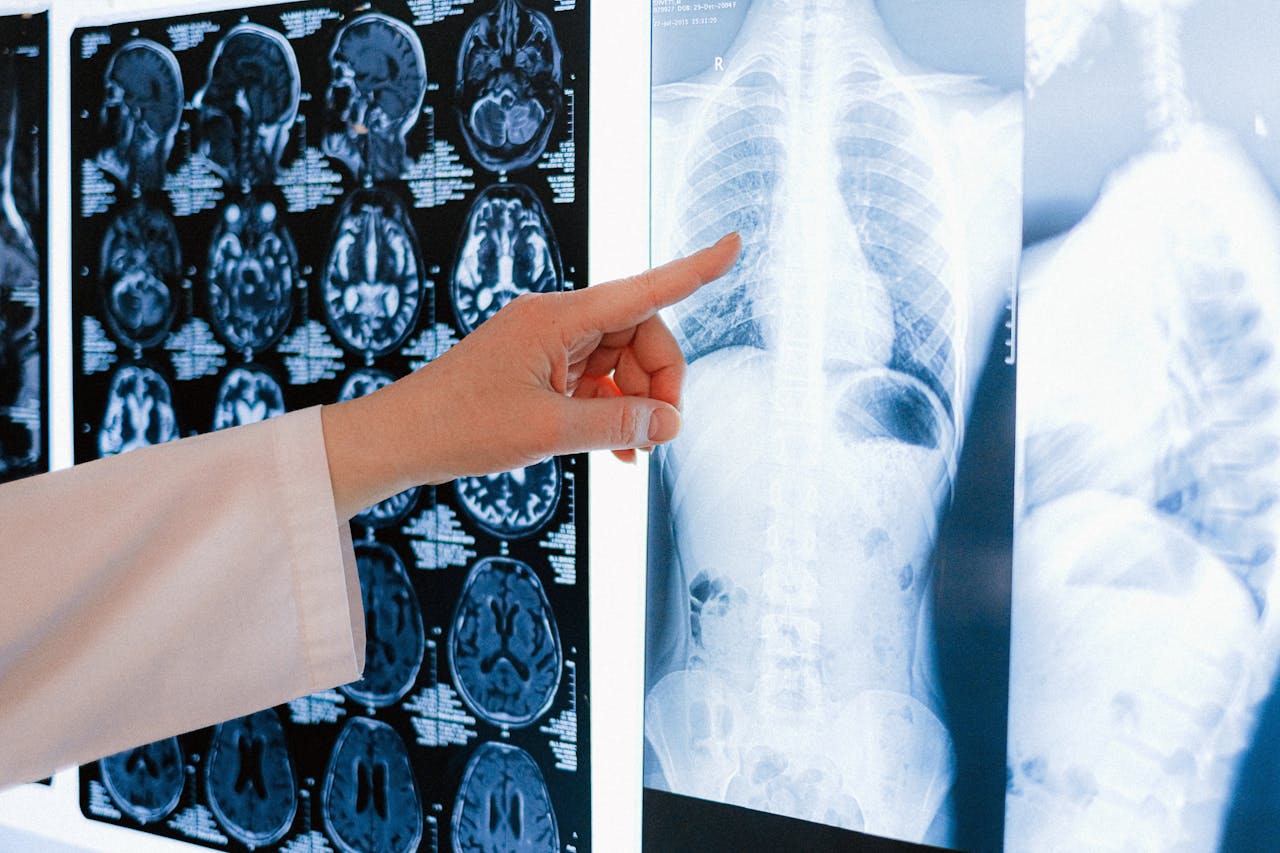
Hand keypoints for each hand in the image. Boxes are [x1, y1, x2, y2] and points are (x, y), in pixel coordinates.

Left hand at [322, 233, 740, 518]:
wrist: (402, 439)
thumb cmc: (461, 426)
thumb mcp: (548, 430)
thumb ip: (617, 426)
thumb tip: (670, 424)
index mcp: (557, 317)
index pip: (643, 290)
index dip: (694, 270)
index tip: (735, 245)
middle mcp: (557, 322)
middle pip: (640, 335)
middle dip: (659, 382)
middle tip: (657, 436)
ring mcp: (549, 346)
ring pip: (622, 363)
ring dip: (635, 404)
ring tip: (632, 453)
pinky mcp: (541, 371)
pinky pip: (597, 383)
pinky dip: (612, 412)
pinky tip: (617, 451)